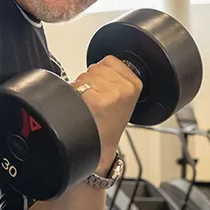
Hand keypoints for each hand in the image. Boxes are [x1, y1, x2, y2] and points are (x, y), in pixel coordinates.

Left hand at [72, 56, 142, 172]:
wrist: (100, 149)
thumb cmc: (108, 126)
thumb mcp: (124, 99)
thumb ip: (117, 79)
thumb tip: (101, 65)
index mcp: (135, 85)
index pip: (111, 61)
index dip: (102, 73)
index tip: (105, 89)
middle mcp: (124, 89)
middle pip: (96, 67)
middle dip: (91, 80)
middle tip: (96, 100)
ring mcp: (110, 94)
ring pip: (86, 75)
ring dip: (82, 86)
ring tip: (89, 104)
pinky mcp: (95, 100)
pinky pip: (77, 85)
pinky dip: (74, 94)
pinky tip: (83, 108)